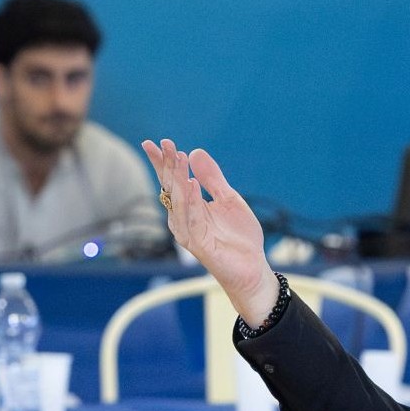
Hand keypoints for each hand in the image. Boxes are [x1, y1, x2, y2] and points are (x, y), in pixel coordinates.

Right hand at [140, 139, 276, 326]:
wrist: (252, 268)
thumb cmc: (238, 237)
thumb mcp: (228, 198)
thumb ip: (212, 178)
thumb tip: (194, 152)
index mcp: (189, 207)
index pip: (172, 181)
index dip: (164, 163)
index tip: (157, 142)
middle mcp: (184, 219)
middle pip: (171, 188)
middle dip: (167, 166)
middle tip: (165, 144)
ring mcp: (189, 233)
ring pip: (178, 201)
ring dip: (177, 178)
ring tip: (178, 157)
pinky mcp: (198, 245)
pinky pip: (191, 220)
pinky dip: (190, 201)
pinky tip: (191, 183)